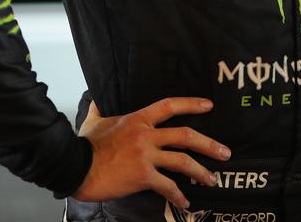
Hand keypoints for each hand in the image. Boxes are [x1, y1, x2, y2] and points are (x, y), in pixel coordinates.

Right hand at [73, 97, 230, 209]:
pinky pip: (167, 186)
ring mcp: (146, 155)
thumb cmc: (85, 144)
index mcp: (138, 119)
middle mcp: (146, 135)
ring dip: (201, 171)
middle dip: (209, 144)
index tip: (209, 106)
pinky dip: (178, 196)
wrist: (76, 166)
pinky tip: (186, 202)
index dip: (191, 104)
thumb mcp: (94, 120)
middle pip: (185, 135)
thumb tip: (96, 97)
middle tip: (225, 152)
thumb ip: (100, 108)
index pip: (170, 106)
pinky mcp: (142, 176)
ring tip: (213, 179)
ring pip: (182, 161)